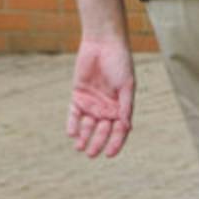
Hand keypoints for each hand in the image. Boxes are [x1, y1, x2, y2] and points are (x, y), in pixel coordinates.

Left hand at [67, 35, 134, 158]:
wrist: (103, 44)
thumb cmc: (120, 62)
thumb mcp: (126, 85)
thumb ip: (125, 106)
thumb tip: (126, 127)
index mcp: (121, 107)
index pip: (119, 130)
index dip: (116, 143)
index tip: (110, 154)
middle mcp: (106, 108)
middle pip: (102, 131)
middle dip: (97, 142)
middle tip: (91, 153)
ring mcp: (91, 103)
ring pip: (87, 126)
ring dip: (84, 137)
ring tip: (80, 147)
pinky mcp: (78, 96)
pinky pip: (73, 114)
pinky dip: (72, 125)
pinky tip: (72, 133)